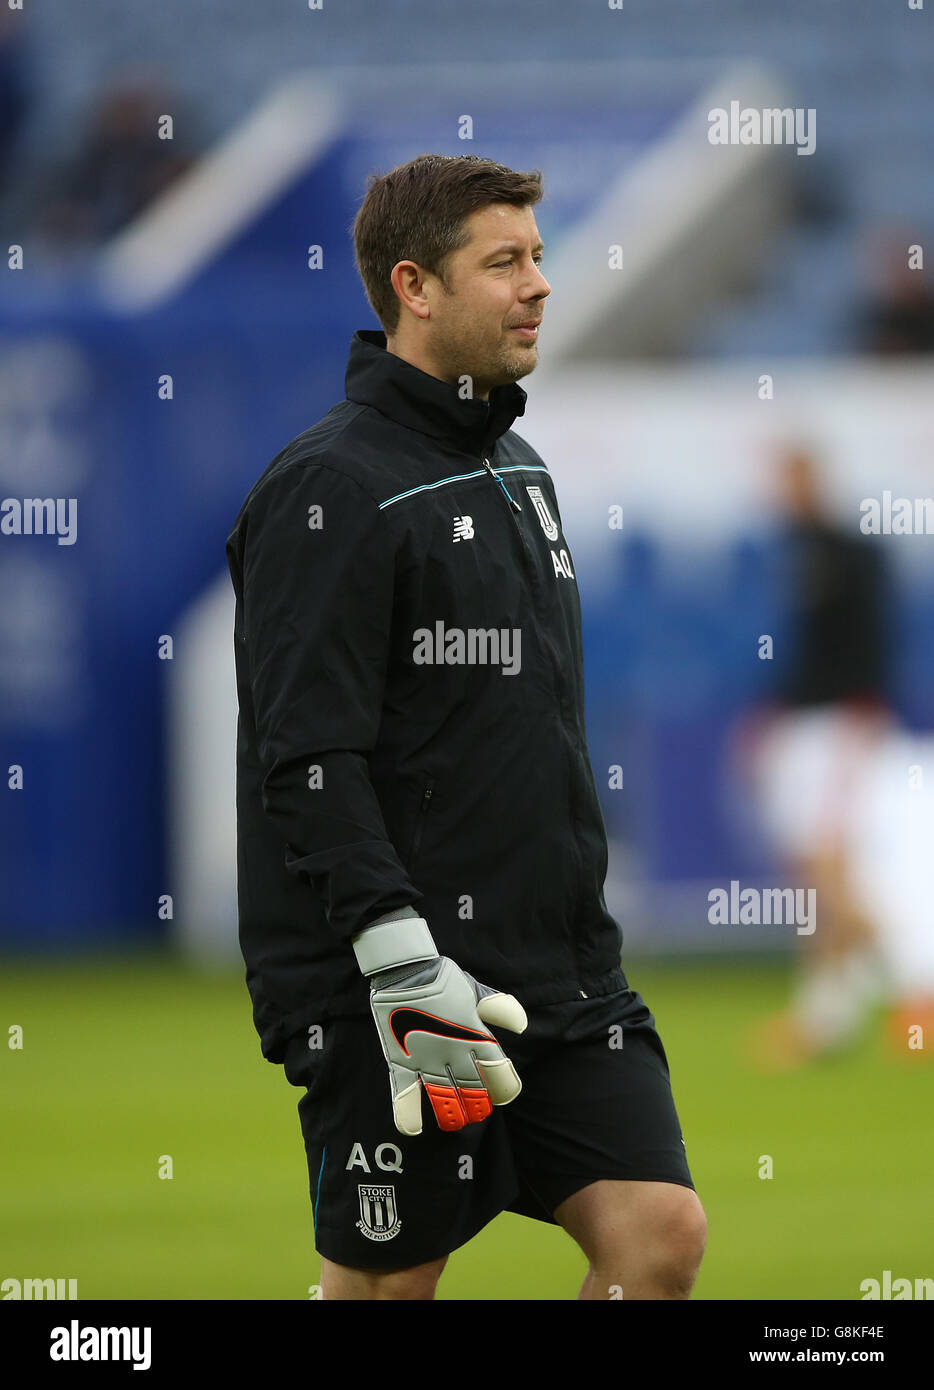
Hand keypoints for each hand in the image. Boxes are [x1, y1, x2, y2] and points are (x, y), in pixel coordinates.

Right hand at [353, 915, 526, 1134]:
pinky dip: (407, 1114)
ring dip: (453, 1115)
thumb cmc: (443, 978)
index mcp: (475, 1036)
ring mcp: (426, 1059)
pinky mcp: (401, 1061)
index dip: (506, 1089)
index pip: (500, 1075)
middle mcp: (453, 1053)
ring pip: (444, 1099)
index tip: (503, 1093)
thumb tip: (521, 1025)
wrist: (405, 969)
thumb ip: (499, 1008)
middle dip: (481, 1105)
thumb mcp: (475, 990)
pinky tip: (413, 1128)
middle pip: (475, 1092)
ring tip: (457, 1121)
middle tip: (480, 1109)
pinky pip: (403, 1093)